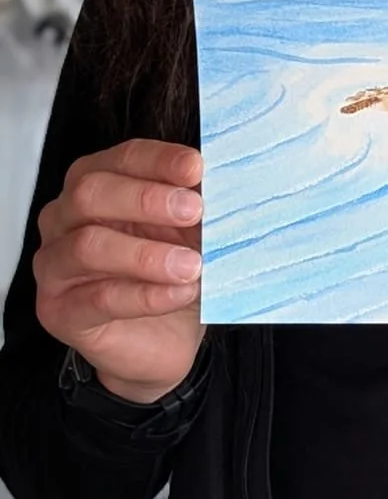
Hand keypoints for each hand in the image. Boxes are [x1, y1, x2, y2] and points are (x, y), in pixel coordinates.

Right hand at [34, 139, 204, 403]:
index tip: (196, 167)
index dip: (159, 159)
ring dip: (147, 254)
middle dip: (146, 199)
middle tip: (194, 210)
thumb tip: (222, 181)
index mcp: (95, 184)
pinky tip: (180, 293)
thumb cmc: (170, 273)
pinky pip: (99, 298)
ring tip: (191, 265)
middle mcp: (64, 218)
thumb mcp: (189, 231)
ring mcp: (54, 265)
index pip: (121, 158)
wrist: (162, 339)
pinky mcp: (59, 311)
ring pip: (88, 245)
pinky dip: (146, 295)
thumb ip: (194, 205)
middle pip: (90, 193)